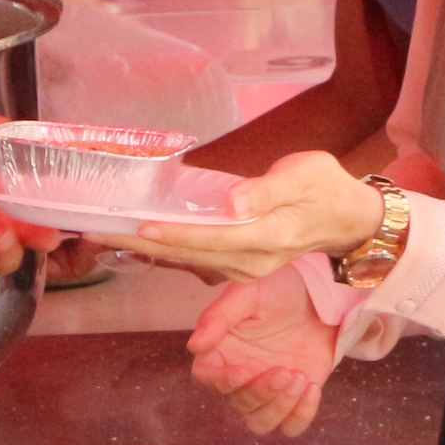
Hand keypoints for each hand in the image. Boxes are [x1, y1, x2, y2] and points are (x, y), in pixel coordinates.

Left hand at [112, 151, 385, 281]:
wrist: (348, 218)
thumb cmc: (325, 189)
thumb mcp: (305, 176)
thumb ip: (267, 190)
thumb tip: (231, 205)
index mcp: (268, 237)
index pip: (212, 238)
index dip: (175, 235)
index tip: (140, 228)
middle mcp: (252, 261)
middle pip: (190, 255)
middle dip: (142, 244)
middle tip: (96, 231)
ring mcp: (245, 268)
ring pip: (189, 261)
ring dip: (147, 250)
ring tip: (104, 237)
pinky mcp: (239, 266)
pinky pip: (197, 262)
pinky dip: (166, 253)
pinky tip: (138, 243)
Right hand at [188, 272, 340, 434]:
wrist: (320, 293)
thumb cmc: (277, 287)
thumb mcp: (247, 293)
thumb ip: (219, 317)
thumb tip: (194, 345)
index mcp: (219, 352)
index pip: (206, 379)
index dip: (221, 381)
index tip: (242, 371)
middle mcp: (238, 376)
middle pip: (238, 404)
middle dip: (262, 391)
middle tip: (285, 370)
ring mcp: (266, 391)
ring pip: (260, 423)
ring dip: (279, 407)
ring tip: (300, 378)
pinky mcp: (293, 399)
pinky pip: (290, 426)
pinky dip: (301, 415)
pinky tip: (312, 387)